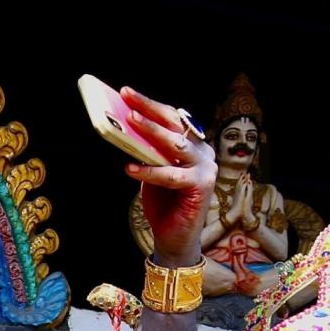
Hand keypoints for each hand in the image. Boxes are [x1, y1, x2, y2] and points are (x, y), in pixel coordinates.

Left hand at [121, 87, 216, 266]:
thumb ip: (146, 150)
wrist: (175, 238)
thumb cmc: (164, 202)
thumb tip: (124, 128)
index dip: (149, 105)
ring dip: (151, 131)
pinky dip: (149, 171)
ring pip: (175, 144)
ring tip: (130, 121)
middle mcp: (203, 151)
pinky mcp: (202, 186)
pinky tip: (129, 168)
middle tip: (126, 97)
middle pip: (175, 123)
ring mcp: (205, 168)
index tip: (127, 93)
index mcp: (193, 144)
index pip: (171, 117)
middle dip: (148, 109)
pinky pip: (171, 175)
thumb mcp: (152, 169)